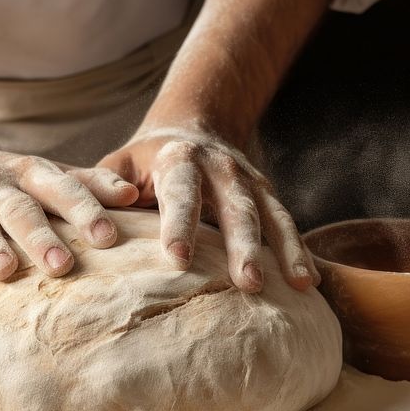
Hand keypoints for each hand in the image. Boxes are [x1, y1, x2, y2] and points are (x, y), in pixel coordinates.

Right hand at [0, 140, 139, 324]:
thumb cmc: (15, 181)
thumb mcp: (50, 174)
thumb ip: (89, 184)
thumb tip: (134, 196)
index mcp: (31, 174)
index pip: (63, 189)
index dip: (85, 211)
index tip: (109, 237)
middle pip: (21, 209)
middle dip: (41, 236)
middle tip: (62, 265)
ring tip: (3, 272)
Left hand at [98, 126, 319, 292]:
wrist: (192, 126)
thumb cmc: (144, 161)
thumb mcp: (120, 163)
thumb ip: (106, 189)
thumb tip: (99, 221)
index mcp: (179, 159)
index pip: (180, 192)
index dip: (180, 224)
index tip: (177, 258)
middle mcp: (221, 167)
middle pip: (235, 207)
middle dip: (244, 245)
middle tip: (249, 283)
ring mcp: (249, 181)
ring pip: (271, 215)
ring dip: (284, 250)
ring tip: (297, 285)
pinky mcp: (266, 194)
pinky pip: (287, 223)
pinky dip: (299, 250)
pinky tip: (310, 281)